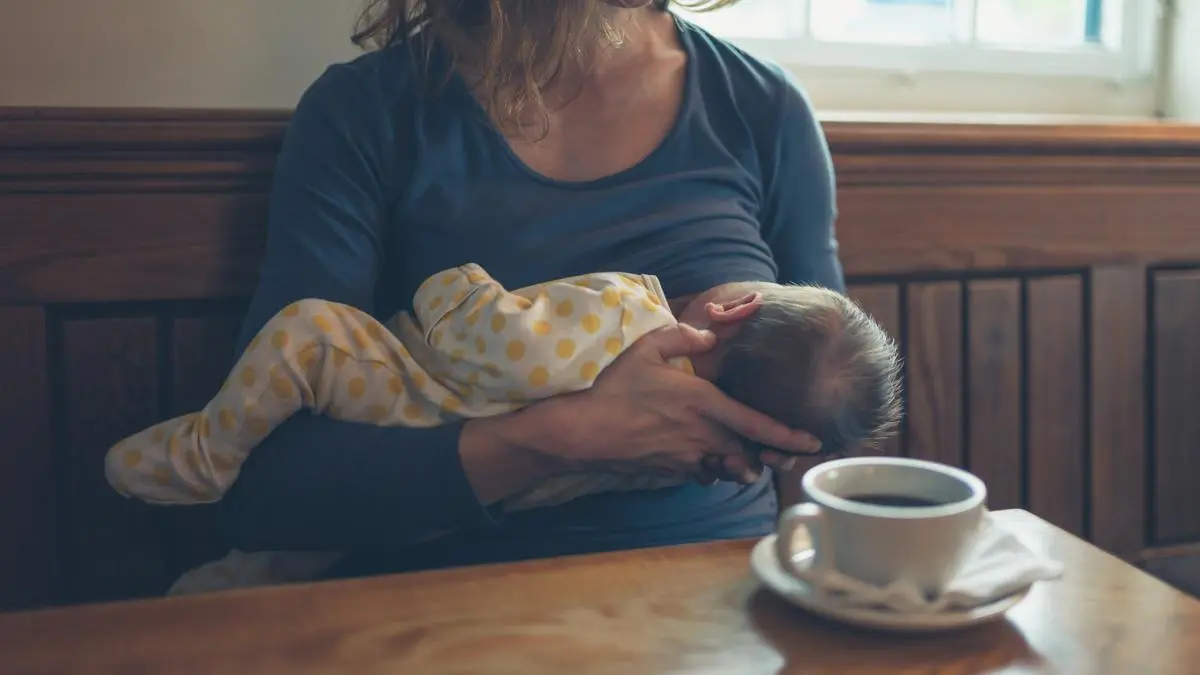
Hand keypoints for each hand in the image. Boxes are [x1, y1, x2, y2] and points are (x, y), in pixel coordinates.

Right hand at [535, 323, 820, 480]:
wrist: (582, 431)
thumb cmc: (614, 387)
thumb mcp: (647, 348)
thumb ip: (683, 337)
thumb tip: (710, 335)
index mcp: (704, 403)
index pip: (757, 424)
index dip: (788, 435)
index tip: (812, 441)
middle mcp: (702, 435)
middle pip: (748, 452)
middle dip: (766, 455)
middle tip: (780, 454)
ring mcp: (686, 458)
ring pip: (728, 468)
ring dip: (738, 464)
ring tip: (743, 459)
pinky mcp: (670, 471)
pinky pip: (702, 473)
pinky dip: (709, 467)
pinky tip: (702, 456)